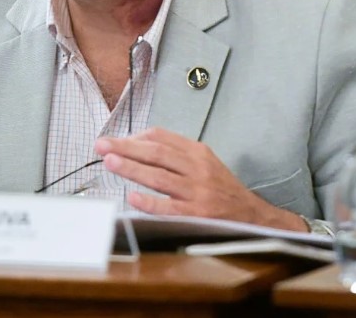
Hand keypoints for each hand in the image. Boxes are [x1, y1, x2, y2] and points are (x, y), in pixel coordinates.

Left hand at [94, 127, 307, 231]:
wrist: (253, 216)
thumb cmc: (222, 189)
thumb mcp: (205, 163)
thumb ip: (177, 154)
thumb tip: (138, 146)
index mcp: (198, 152)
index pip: (161, 137)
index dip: (134, 137)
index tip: (114, 140)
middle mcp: (198, 169)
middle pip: (156, 153)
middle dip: (125, 147)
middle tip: (102, 145)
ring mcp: (198, 192)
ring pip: (159, 177)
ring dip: (132, 168)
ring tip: (110, 162)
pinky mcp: (198, 215)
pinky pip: (170, 207)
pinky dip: (149, 201)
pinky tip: (132, 197)